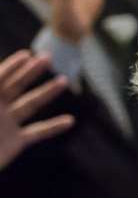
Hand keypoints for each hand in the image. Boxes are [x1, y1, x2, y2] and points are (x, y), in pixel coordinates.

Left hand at [0, 49, 73, 169]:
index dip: (11, 67)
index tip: (26, 55)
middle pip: (16, 86)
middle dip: (31, 72)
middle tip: (47, 58)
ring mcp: (7, 125)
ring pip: (30, 105)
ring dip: (47, 92)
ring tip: (63, 81)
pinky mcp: (15, 142)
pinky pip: (37, 133)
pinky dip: (54, 127)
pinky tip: (69, 121)